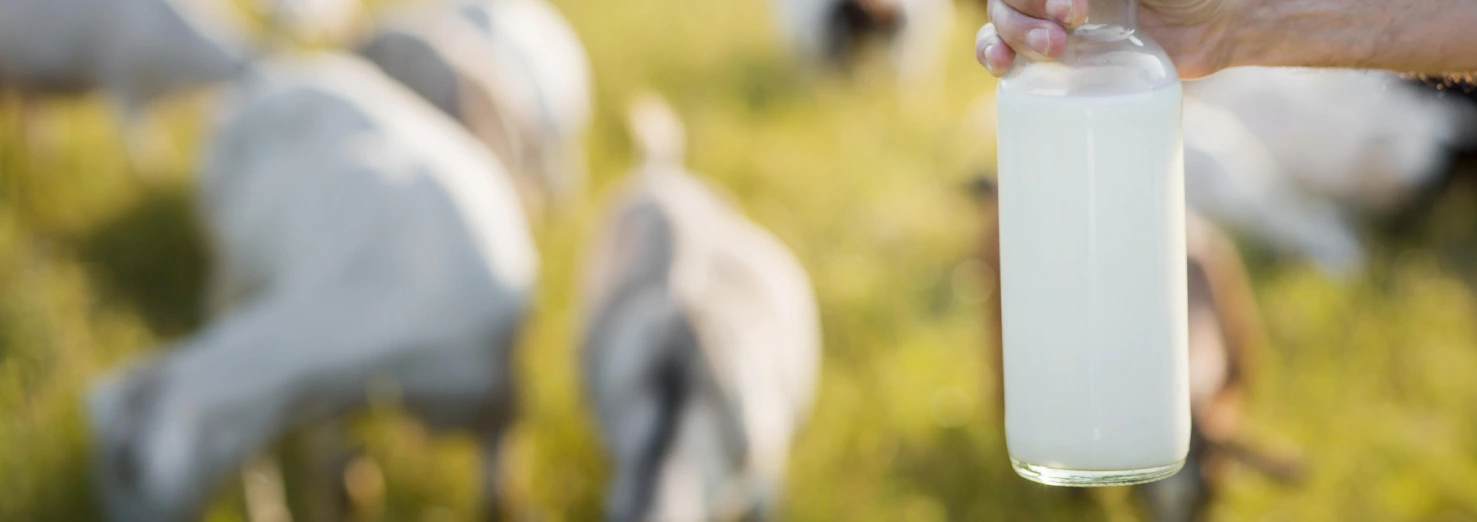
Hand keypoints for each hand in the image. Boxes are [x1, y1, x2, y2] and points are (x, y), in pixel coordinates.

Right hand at [975, 0, 1246, 78]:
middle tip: (1071, 29)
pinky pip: (1009, 52)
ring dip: (1012, 36)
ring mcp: (1050, 20)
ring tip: (1054, 50)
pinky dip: (996, 56)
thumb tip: (1077, 1)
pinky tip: (1003, 65)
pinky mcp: (1057, 57)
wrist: (1216, 24)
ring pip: (1001, 22)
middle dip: (1028, 14)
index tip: (1076, 8)